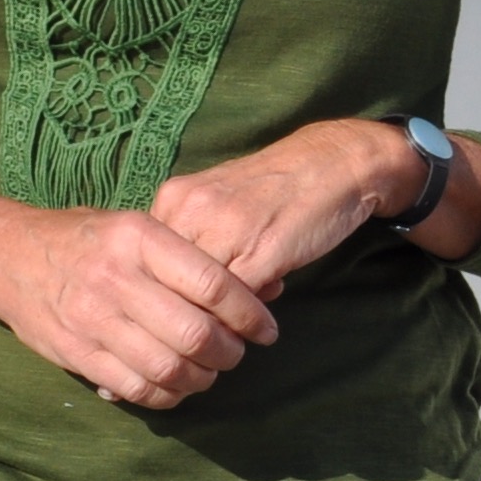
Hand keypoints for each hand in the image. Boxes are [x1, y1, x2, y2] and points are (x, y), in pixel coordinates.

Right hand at [0, 204, 278, 411]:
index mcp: (138, 237)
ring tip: (207, 372)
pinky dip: (166, 395)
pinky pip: (136, 388)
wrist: (7, 256)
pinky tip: (174, 385)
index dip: (249, 313)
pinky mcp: (77, 353)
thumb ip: (186, 256)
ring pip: (169, 368)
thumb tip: (259, 288)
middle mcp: (115, 276)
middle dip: (229, 353)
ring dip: (201, 378)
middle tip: (236, 353)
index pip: (212, 282)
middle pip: (195, 333)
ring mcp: (93, 318)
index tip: (267, 329)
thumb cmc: (84, 239)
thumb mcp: (133, 226)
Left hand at [149, 122, 409, 300]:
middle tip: (216, 316)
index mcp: (173, 198)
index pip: (147, 264)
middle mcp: (189, 210)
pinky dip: (247, 314)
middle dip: (188, 310)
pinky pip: (237, 302)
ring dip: (219, 316)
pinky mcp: (260, 253)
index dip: (166, 293)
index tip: (185, 305)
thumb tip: (177, 296)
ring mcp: (223, 230)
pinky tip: (267, 298)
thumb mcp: (217, 206)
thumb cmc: (274, 190)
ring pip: (199, 297)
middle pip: (167, 284)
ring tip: (244, 305)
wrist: (332, 164)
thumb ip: (193, 241)